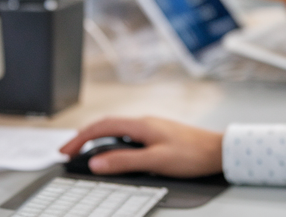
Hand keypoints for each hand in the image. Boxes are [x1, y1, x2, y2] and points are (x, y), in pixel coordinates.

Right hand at [59, 117, 223, 177]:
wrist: (219, 150)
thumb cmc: (192, 154)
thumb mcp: (156, 161)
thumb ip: (125, 162)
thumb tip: (97, 164)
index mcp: (141, 124)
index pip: (102, 126)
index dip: (80, 138)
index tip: (65, 151)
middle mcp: (144, 121)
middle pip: (106, 125)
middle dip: (85, 137)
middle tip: (69, 152)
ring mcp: (151, 127)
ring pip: (117, 129)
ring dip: (98, 138)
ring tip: (86, 152)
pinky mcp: (158, 134)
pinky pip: (127, 134)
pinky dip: (113, 141)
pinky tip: (114, 151)